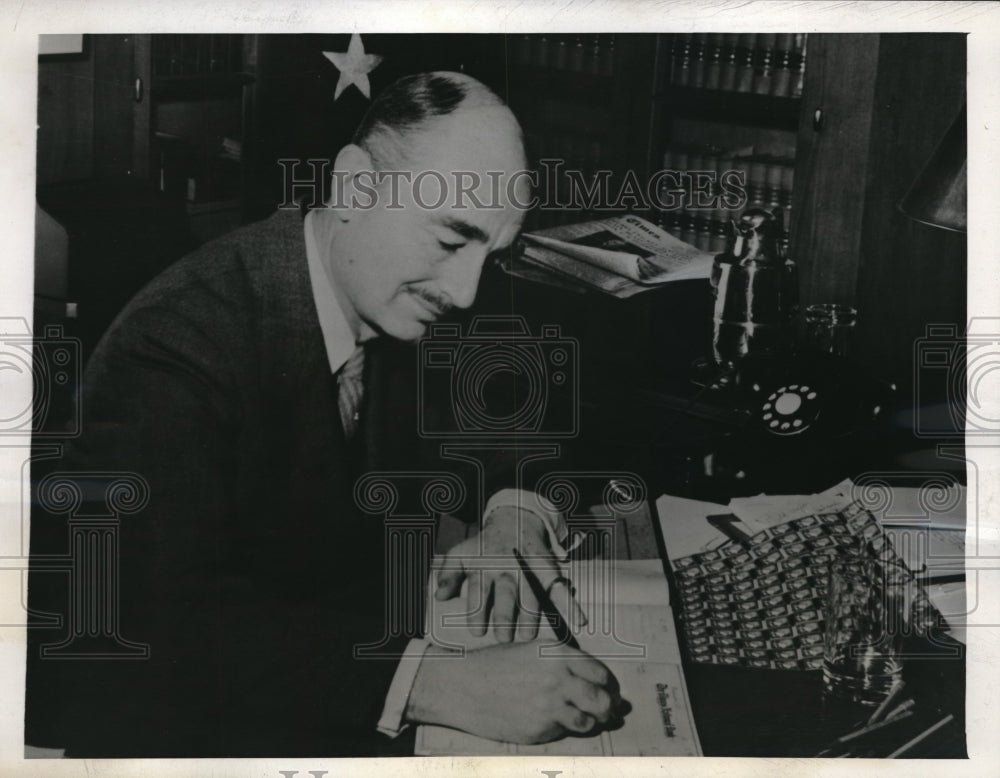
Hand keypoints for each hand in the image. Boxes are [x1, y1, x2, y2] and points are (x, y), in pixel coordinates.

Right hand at [407, 641, 622, 743]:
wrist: (464, 686)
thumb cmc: (496, 666)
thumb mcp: (532, 650)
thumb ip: (562, 662)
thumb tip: (593, 679)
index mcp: (558, 654)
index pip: (601, 673)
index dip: (610, 685)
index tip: (609, 691)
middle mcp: (558, 678)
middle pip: (602, 699)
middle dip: (609, 708)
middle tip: (608, 711)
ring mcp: (549, 705)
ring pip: (589, 720)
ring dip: (592, 722)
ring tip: (587, 719)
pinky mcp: (539, 728)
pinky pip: (565, 731)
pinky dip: (567, 729)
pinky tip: (557, 722)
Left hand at [434, 506, 586, 641]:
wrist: (514, 519)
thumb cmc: (483, 546)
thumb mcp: (461, 554)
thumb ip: (448, 574)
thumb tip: (439, 597)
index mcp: (484, 565)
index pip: (480, 589)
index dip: (478, 610)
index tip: (477, 631)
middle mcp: (508, 566)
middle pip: (507, 593)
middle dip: (505, 616)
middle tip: (504, 638)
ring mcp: (529, 567)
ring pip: (532, 594)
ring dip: (531, 617)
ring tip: (528, 638)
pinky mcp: (548, 568)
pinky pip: (559, 587)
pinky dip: (570, 604)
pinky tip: (579, 621)